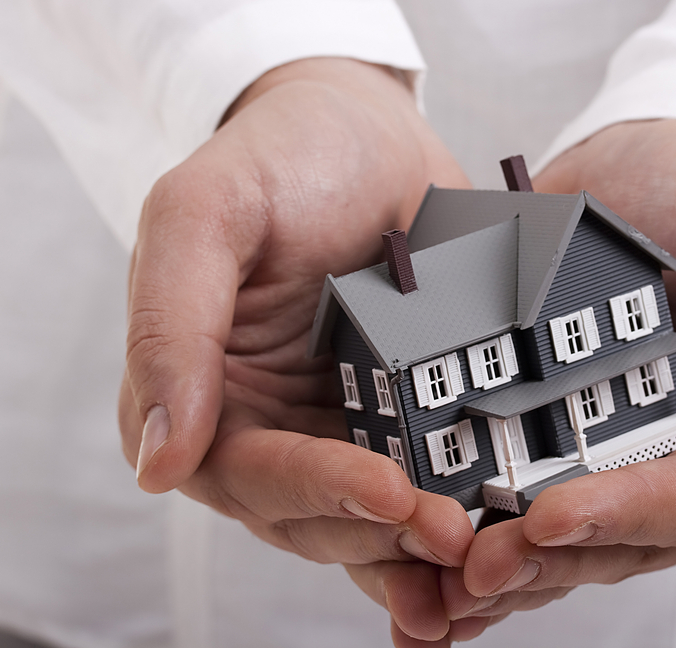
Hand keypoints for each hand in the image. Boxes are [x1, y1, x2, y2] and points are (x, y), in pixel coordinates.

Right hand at [118, 58, 474, 596]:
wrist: (367, 130)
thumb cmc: (280, 156)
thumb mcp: (207, 211)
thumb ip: (170, 324)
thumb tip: (157, 464)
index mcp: (199, 393)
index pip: (251, 471)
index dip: (319, 491)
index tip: (391, 494)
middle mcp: (265, 426)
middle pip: (316, 516)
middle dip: (384, 534)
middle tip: (458, 539)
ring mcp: (337, 426)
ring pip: (369, 520)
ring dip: (421, 553)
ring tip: (486, 565)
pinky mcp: (400, 416)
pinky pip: (422, 483)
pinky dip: (452, 518)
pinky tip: (498, 540)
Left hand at [446, 119, 675, 631]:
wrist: (629, 161)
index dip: (627, 515)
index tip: (550, 518)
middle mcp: (674, 462)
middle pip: (622, 539)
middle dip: (549, 559)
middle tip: (473, 568)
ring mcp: (604, 454)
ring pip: (562, 538)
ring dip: (504, 567)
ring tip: (434, 582)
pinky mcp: (542, 435)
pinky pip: (513, 496)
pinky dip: (473, 532)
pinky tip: (419, 559)